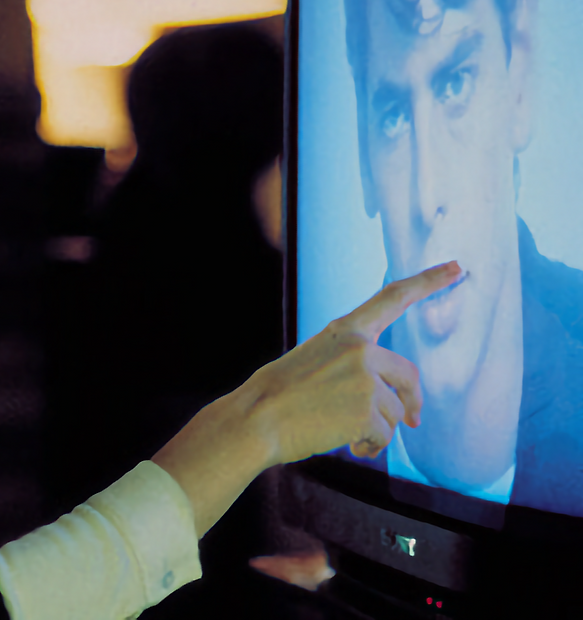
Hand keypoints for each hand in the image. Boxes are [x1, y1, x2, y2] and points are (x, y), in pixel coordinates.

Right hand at [238, 261, 462, 466]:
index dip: (428, 281)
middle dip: (411, 402)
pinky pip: (385, 436)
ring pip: (395, 413)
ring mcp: (365, 380)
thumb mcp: (312, 362)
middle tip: (414, 420)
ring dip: (376, 429)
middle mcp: (361, 350)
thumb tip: (393, 406)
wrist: (256, 419)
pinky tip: (347, 444)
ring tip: (343, 432)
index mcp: (345, 331)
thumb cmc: (278, 396)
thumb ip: (351, 368)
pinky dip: (369, 446)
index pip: (392, 298)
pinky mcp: (367, 411)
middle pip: (409, 376)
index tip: (456, 267)